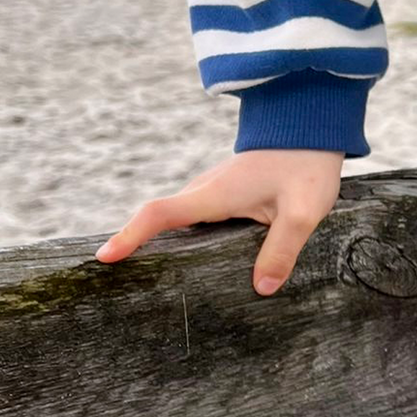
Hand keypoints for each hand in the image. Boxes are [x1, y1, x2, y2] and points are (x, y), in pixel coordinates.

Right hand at [93, 148, 346, 295]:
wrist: (312, 127)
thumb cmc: (305, 165)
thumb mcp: (301, 212)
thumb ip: (281, 250)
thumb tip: (261, 289)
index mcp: (215, 193)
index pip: (159, 214)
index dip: (130, 235)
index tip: (104, 257)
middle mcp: (206, 189)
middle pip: (161, 220)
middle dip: (137, 246)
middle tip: (119, 285)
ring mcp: (215, 188)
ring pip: (181, 219)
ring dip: (165, 243)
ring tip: (153, 282)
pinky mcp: (227, 191)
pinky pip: (198, 216)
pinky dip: (188, 235)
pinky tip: (197, 261)